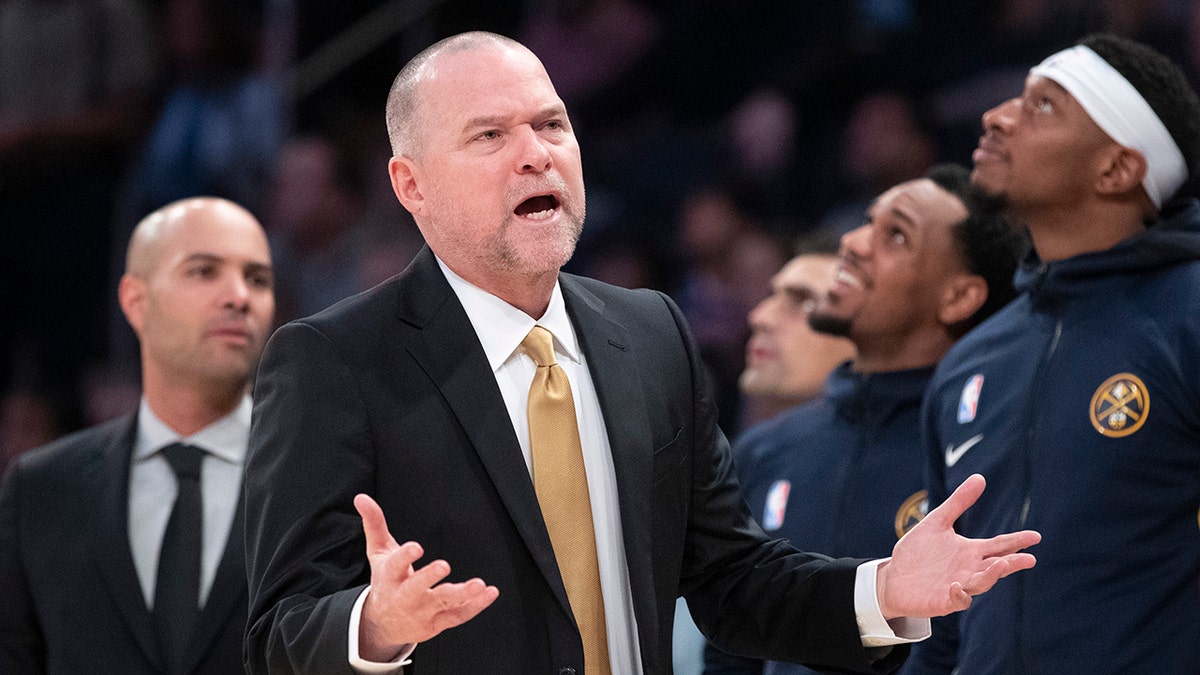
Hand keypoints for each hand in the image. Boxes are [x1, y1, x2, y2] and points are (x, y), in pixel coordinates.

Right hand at [354, 493, 499, 660]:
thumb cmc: (386, 581)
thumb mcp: (378, 552)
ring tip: (478, 584)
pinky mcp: (438, 623)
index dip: (405, 556)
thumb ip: (374, 524)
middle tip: (444, 565)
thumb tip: (362, 498)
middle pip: (417, 588)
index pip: (396, 565)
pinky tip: (490, 592)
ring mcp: (423, 611)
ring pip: (443, 603)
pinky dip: (476, 605)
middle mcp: (405, 596)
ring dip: (462, 595)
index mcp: (390, 576)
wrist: (382, 624)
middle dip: (429, 578)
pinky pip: (458, 615)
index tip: (416, 547)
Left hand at [876, 474, 1039, 619]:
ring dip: (991, 576)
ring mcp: (959, 586)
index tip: (1035, 536)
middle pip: (996, 566)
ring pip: (982, 583)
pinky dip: (960, 594)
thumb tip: (980, 477)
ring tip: (1000, 565)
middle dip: (1012, 563)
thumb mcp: (937, 522)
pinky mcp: (944, 601)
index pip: (999, 546)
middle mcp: (969, 569)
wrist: (894, 577)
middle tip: (1029, 558)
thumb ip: (958, 502)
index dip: (1017, 541)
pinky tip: (956, 585)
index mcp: (971, 551)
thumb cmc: (919, 552)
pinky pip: (958, 600)